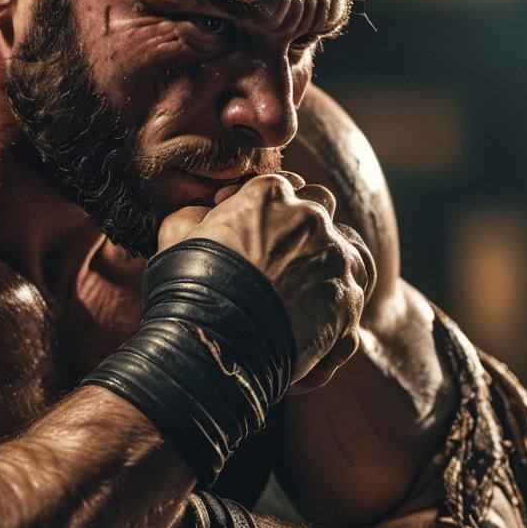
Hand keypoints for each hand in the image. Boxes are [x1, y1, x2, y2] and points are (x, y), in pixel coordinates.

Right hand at [157, 173, 374, 388]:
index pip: (283, 187)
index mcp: (270, 192)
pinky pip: (349, 300)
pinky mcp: (348, 301)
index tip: (252, 236)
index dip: (266, 212)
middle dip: (304, 232)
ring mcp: (335, 258)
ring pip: (344, 254)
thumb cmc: (185, 284)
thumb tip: (209, 214)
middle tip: (280, 264)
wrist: (211, 340)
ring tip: (301, 302)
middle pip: (320, 211)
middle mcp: (311, 217)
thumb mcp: (177, 231)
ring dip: (327, 270)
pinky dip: (334, 318)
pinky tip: (307, 339)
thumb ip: (201, 214)